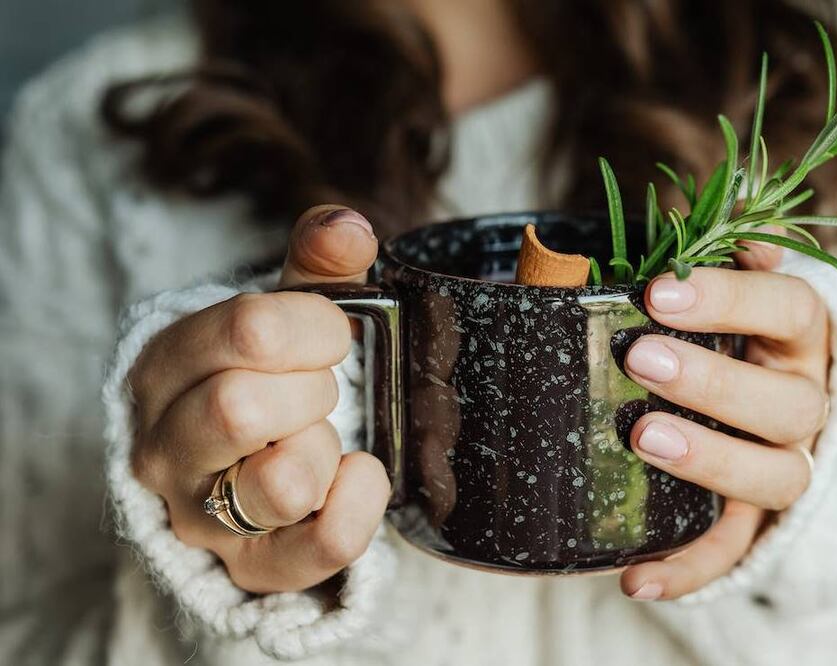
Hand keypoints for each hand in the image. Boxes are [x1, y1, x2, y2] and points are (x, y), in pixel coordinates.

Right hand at [129, 205, 388, 592]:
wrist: (245, 469)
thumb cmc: (266, 379)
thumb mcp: (284, 316)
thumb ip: (317, 267)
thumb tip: (349, 227)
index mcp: (167, 366)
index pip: (247, 331)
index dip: (314, 326)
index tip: (331, 334)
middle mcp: (166, 447)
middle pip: (241, 407)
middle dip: (312, 389)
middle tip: (320, 390)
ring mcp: (203, 516)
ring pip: (280, 483)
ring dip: (324, 449)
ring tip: (320, 438)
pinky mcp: (252, 568)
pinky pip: (321, 546)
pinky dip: (360, 504)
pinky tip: (359, 474)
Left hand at [620, 244, 829, 599]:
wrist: (767, 406)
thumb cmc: (731, 331)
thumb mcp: (726, 288)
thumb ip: (718, 258)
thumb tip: (723, 224)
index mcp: (803, 336)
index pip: (790, 307)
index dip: (732, 298)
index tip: (660, 289)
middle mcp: (808, 402)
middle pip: (787, 403)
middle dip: (714, 381)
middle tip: (641, 358)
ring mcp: (788, 465)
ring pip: (775, 477)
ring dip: (711, 461)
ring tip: (643, 438)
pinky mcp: (757, 521)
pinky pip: (735, 552)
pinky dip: (690, 570)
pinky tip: (637, 579)